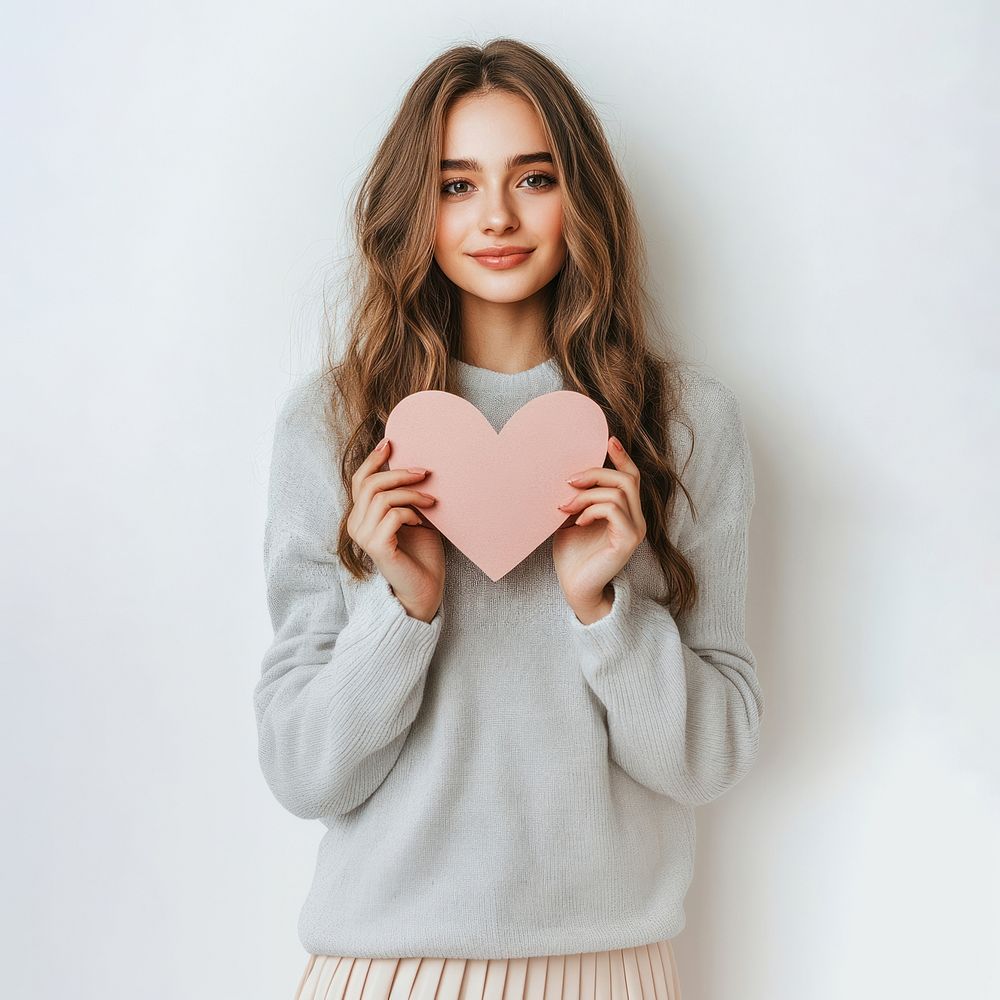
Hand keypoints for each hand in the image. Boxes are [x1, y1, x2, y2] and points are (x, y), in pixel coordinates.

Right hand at [346, 438, 444, 621]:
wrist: (425, 588)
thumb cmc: (422, 553)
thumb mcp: (413, 515)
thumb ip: (405, 496)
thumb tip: (414, 464)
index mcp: (362, 516)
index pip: (360, 481)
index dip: (373, 460)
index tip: (391, 443)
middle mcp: (356, 525)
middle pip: (370, 484)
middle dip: (399, 473)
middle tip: (426, 473)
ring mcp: (364, 537)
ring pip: (382, 497)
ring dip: (411, 494)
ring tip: (432, 502)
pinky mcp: (377, 546)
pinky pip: (392, 515)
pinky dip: (411, 513)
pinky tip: (422, 523)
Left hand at [552, 435, 646, 623]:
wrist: (575, 588)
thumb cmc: (572, 556)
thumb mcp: (571, 519)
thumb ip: (576, 499)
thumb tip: (565, 474)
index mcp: (626, 512)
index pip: (631, 477)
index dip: (623, 457)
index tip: (608, 440)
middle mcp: (636, 519)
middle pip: (627, 479)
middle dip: (596, 472)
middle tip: (568, 480)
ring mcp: (635, 530)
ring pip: (618, 492)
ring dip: (587, 494)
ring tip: (566, 506)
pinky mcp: (628, 541)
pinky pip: (614, 510)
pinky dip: (592, 509)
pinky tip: (577, 521)